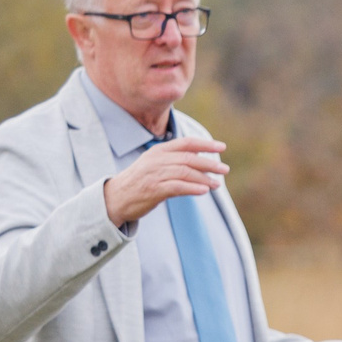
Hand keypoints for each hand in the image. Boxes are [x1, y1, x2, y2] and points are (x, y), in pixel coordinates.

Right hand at [103, 137, 227, 225]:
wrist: (116, 197)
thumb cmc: (140, 181)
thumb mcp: (155, 164)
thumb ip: (175, 160)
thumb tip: (201, 158)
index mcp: (158, 151)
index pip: (185, 143)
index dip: (205, 144)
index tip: (222, 147)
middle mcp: (157, 160)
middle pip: (188, 158)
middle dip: (209, 163)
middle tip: (225, 169)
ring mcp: (155, 174)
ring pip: (185, 173)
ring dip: (205, 178)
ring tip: (217, 184)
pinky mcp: (154, 190)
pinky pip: (177, 187)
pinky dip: (193, 188)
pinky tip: (204, 191)